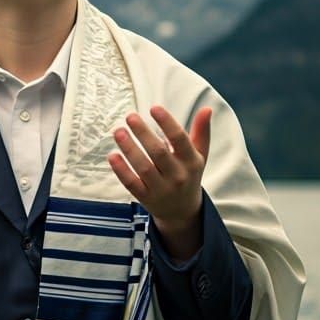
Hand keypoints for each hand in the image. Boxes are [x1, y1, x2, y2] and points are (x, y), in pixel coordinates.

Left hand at [107, 105, 211, 260]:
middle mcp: (177, 176)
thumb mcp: (199, 155)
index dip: (167, 123)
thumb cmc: (188, 175)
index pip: (180, 140)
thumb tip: (206, 109)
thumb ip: (201, 131)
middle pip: (159, 153)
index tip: (154, 108)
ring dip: (130, 149)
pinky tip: (112, 155)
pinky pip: (132, 184)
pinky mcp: (145, 198)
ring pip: (143, 168)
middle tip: (130, 117)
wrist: (183, 211)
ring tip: (118, 131)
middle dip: (143, 134)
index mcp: (191, 162)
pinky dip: (121, 170)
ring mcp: (160, 188)